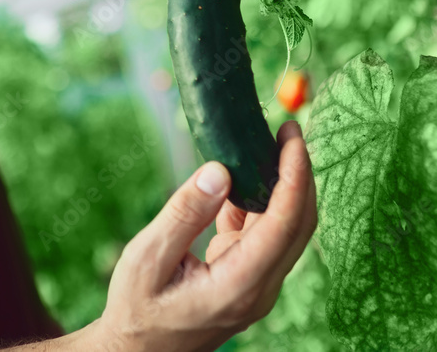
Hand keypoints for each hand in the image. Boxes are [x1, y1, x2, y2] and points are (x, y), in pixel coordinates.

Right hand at [90, 120, 317, 351]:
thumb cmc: (137, 308)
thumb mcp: (149, 257)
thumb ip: (185, 213)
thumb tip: (220, 170)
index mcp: (240, 285)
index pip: (284, 224)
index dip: (293, 176)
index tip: (289, 137)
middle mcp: (260, 288)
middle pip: (299, 224)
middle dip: (299, 173)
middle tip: (286, 129)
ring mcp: (257, 285)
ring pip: (287, 228)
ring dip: (282, 185)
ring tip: (264, 143)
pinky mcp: (247, 278)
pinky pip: (264, 235)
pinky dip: (258, 203)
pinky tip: (237, 180)